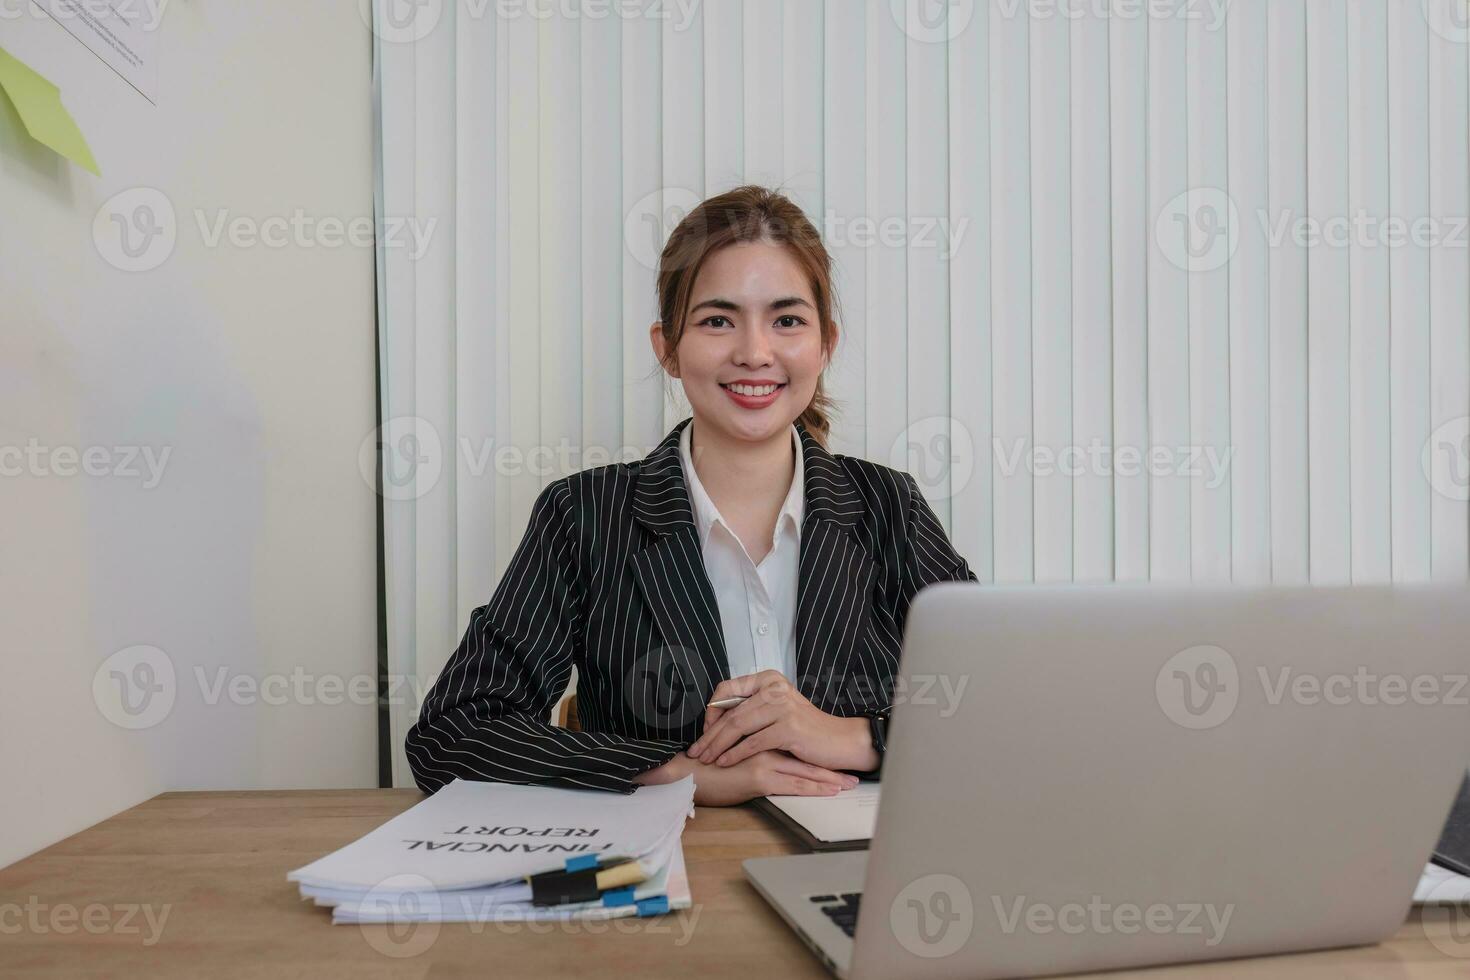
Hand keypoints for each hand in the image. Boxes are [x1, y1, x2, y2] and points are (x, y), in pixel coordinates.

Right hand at [634, 750, 857, 806]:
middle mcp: (766, 748)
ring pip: (805, 769)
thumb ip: (750, 760)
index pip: (795, 749)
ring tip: (848, 784)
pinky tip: (829, 792)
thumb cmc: (705, 772)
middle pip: (805, 757)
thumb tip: (767, 770)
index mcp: (760, 743)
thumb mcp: (732, 763)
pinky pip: (793, 783)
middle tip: (853, 775)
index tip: (835, 763)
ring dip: (829, 778)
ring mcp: (764, 760)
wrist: (686, 775)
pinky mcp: (759, 775)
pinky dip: (814, 787)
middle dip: (830, 767)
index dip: (816, 756)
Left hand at [687, 671, 879, 773]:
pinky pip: (753, 742)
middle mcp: (774, 688)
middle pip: (731, 711)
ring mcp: (782, 707)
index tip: (705, 730)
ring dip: (717, 745)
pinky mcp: (788, 728)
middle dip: (709, 734)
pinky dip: (735, 754)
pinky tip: (724, 762)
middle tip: (695, 750)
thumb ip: (751, 707)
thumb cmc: (805, 728)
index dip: (712, 710)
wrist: (838, 740)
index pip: (727, 689)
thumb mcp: (776, 709)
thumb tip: (715, 719)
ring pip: (738, 726)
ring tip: (706, 759)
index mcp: (768, 679)